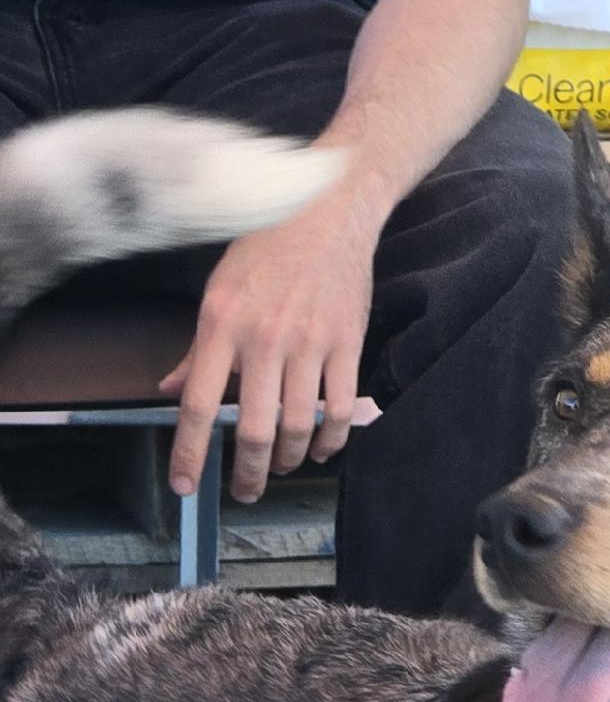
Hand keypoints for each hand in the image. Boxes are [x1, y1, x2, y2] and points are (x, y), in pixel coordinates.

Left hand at [162, 205, 374, 502]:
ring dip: (290, 460)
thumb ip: (197, 349)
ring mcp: (309, 343)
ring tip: (282, 468)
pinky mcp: (347, 343)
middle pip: (252, 429)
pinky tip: (324, 449)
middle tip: (245, 491)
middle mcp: (263, 338)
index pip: (197, 404)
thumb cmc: (267, 246)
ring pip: (299, 426)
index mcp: (221, 324)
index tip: (185, 486)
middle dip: (247, 473)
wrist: (326, 211)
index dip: (188, 452)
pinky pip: (341, 409)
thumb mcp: (218, 290)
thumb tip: (170, 390)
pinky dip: (333, 440)